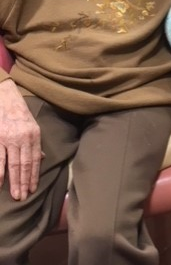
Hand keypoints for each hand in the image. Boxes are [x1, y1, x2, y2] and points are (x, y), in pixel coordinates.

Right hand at [0, 79, 41, 200]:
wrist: (6, 98)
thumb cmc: (19, 113)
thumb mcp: (32, 126)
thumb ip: (35, 143)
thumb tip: (41, 159)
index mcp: (34, 135)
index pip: (35, 160)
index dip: (34, 175)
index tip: (33, 189)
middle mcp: (23, 138)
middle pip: (25, 165)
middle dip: (24, 182)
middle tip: (23, 198)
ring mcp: (9, 138)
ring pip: (13, 164)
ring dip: (14, 181)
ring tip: (16, 195)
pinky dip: (0, 172)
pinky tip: (0, 183)